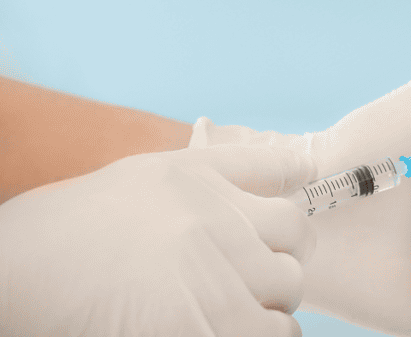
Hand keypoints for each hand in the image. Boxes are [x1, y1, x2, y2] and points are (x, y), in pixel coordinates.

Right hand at [0, 144, 317, 336]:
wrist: (14, 271)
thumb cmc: (83, 222)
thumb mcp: (161, 173)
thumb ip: (239, 166)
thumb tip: (305, 165)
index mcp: (212, 193)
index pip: (295, 220)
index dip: (287, 240)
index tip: (273, 249)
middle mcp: (217, 238)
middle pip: (291, 274)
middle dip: (273, 283)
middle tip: (234, 287)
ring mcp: (209, 293)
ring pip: (281, 323)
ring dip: (262, 322)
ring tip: (222, 313)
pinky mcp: (197, 334)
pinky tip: (211, 328)